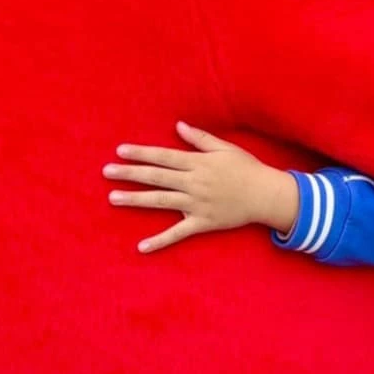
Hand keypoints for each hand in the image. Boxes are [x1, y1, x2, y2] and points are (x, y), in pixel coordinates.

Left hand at [106, 122, 300, 252]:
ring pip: (161, 201)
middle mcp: (194, 183)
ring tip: (113, 198)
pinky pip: (178, 234)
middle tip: (107, 171)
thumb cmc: (246, 168)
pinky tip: (141, 247)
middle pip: (157, 177)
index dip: (142, 153)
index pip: (164, 157)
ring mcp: (196, 205)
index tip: (121, 150)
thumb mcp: (225, 148)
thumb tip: (178, 126)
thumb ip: (200, 138)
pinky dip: (160, 241)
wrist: (266, 195)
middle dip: (130, 173)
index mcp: (198, 163)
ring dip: (136, 200)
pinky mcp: (202, 223)